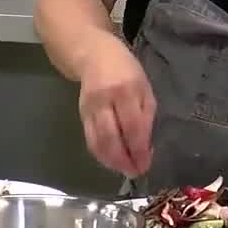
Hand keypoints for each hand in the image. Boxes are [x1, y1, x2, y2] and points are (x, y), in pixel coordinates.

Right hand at [77, 40, 155, 177]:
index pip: (132, 126)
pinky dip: (100, 154)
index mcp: (125, 90)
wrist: (93, 54)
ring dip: (112, 161)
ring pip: (98, 142)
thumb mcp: (144, 87)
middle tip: (136, 172)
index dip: (139, 149)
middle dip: (124, 160)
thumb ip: (146, 115)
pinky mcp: (80, 114)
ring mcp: (89, 108)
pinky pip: (90, 139)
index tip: (146, 164)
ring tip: (125, 170)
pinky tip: (111, 161)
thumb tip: (146, 145)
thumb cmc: (126, 70)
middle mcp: (104, 100)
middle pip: (112, 137)